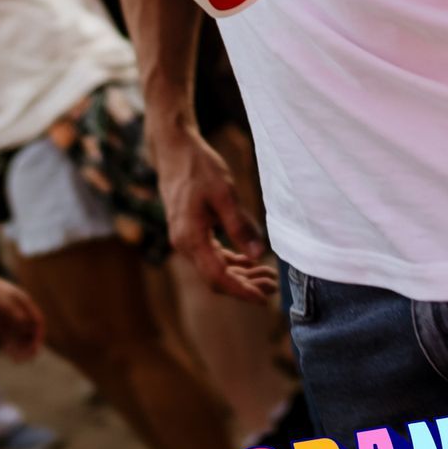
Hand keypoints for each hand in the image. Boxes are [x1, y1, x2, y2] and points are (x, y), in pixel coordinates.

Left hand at [0, 257, 44, 358]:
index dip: (39, 336)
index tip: (36, 350)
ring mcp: (8, 313)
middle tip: (27, 359)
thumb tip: (26, 330)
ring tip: (17, 361)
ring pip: (17, 333)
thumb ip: (16, 317)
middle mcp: (18, 309)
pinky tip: (7, 353)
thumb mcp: (3, 305)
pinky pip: (7, 333)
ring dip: (19, 347)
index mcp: (24, 302)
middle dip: (30, 345)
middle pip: (29, 329)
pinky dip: (8, 343)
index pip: (37, 321)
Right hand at [149, 122, 276, 304]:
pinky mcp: (190, 232)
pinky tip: (249, 259)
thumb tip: (258, 254)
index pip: (218, 277)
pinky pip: (210, 256)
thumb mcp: (224, 193)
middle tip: (273, 285)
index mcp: (190, 238)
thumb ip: (240, 225)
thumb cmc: (199, 167)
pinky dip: (230, 262)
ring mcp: (185, 239)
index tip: (265, 298)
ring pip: (214, 269)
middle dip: (245, 286)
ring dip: (240, 275)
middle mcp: (184, 244)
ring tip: (267, 275)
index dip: (242, 291)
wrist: (174, 149)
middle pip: (216, 278)